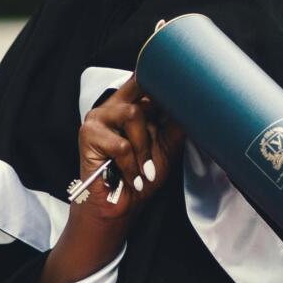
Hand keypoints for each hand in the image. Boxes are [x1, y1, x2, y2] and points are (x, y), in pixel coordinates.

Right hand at [75, 76, 185, 223]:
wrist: (121, 206)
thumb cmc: (141, 177)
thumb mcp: (167, 145)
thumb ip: (175, 121)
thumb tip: (195, 100)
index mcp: (130, 103)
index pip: (146, 78)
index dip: (162, 76)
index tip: (184, 82)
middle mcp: (113, 105)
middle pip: (142, 85)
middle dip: (158, 108)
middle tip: (164, 133)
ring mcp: (98, 117)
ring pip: (133, 114)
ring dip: (144, 148)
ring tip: (144, 169)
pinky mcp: (88, 134)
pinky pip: (121, 144)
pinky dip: (131, 165)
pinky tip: (133, 177)